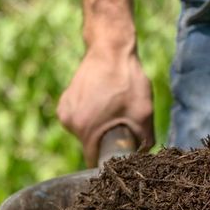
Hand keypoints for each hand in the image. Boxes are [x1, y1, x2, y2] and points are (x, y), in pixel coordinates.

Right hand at [56, 43, 153, 163]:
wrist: (110, 48)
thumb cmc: (127, 80)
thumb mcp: (144, 114)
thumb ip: (145, 142)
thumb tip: (141, 157)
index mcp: (85, 129)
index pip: (95, 160)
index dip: (109, 159)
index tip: (120, 152)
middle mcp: (70, 123)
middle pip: (91, 145)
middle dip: (106, 140)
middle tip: (121, 122)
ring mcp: (65, 112)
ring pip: (85, 132)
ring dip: (99, 126)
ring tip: (112, 108)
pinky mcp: (64, 102)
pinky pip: (80, 119)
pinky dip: (91, 115)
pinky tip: (102, 100)